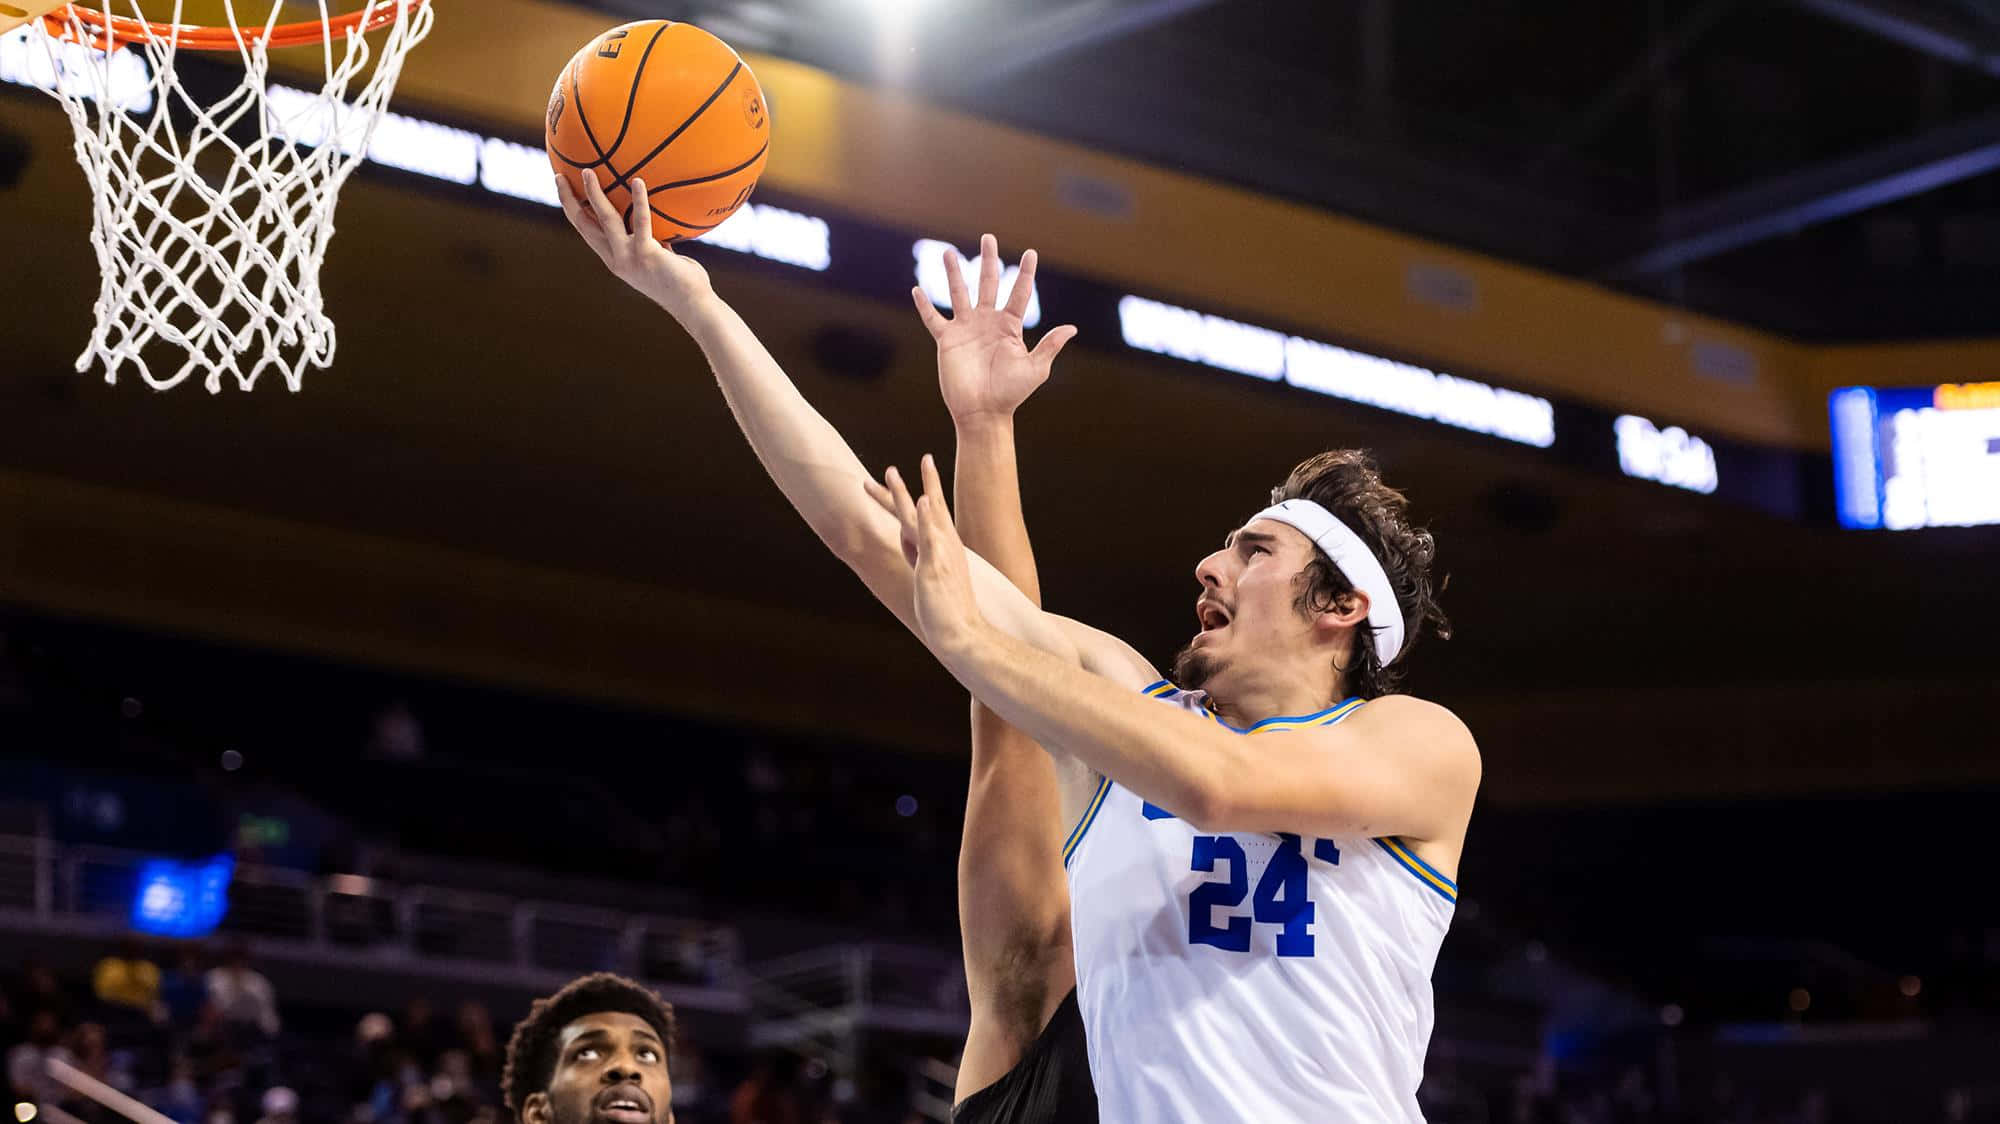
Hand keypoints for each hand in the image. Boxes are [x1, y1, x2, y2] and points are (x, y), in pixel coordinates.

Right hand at [556, 172, 714, 322]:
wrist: (693, 304)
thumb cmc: (681, 281)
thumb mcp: (659, 257)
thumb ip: (653, 242)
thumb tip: (658, 224)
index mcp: (615, 259)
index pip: (586, 231)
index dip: (572, 210)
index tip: (563, 189)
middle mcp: (616, 259)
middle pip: (584, 225)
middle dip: (569, 201)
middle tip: (559, 176)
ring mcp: (629, 257)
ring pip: (605, 220)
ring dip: (594, 194)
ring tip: (588, 172)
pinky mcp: (646, 254)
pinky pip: (642, 221)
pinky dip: (639, 200)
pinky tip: (638, 181)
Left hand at [863, 454, 986, 657]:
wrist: (963, 633)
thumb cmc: (950, 612)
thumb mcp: (931, 580)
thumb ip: (920, 558)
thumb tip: (908, 544)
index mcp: (945, 549)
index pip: (929, 517)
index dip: (921, 496)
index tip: (911, 481)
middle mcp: (945, 546)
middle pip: (926, 508)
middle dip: (912, 485)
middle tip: (891, 467)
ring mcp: (941, 554)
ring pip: (922, 516)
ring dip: (908, 492)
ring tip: (891, 472)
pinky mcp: (937, 565)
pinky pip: (930, 537)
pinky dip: (927, 517)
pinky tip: (923, 499)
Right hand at [912, 234, 1077, 425]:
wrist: (983, 412)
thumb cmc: (1011, 393)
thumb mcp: (1035, 369)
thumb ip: (1050, 345)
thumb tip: (1072, 327)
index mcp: (1010, 326)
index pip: (1019, 293)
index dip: (1025, 274)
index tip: (1030, 253)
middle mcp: (987, 322)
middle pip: (988, 283)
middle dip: (988, 260)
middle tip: (988, 238)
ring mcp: (966, 329)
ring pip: (959, 293)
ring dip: (954, 273)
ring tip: (950, 252)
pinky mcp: (947, 340)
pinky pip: (933, 319)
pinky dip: (925, 305)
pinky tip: (917, 289)